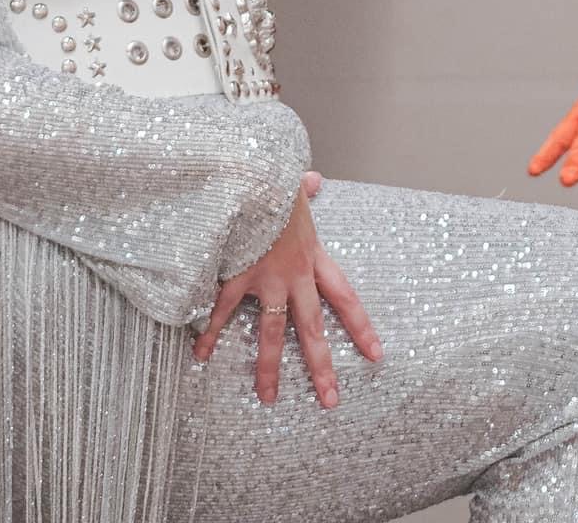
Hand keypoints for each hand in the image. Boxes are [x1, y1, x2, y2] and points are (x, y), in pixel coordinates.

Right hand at [192, 190, 381, 406]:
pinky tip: (201, 355)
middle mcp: (295, 275)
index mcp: (314, 256)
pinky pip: (223, 312)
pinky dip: (210, 333)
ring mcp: (266, 279)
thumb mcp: (296, 187)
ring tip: (269, 398)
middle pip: (314, 328)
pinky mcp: (237, 276)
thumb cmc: (276, 179)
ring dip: (270, 368)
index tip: (376, 354)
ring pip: (273, 333)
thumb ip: (305, 190)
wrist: (255, 176)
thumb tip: (313, 180)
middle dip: (322, 366)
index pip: (345, 297)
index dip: (361, 328)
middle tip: (331, 400)